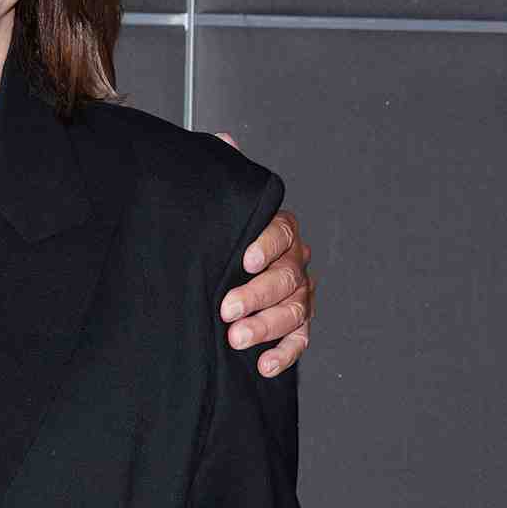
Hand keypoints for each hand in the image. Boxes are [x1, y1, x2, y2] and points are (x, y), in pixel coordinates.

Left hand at [213, 140, 313, 376]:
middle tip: (226, 309)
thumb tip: (224, 141)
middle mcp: (293, 261)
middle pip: (287, 277)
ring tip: (236, 338)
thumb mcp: (214, 203)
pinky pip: (298, 341)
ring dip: (266, 326)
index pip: (282, 232)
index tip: (245, 259)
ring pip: (294, 310)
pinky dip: (283, 355)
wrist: (208, 273)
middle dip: (258, 295)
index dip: (266, 244)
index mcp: (277, 230)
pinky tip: (264, 366)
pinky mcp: (293, 326)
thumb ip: (221, 174)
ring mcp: (296, 295)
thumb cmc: (216, 238)